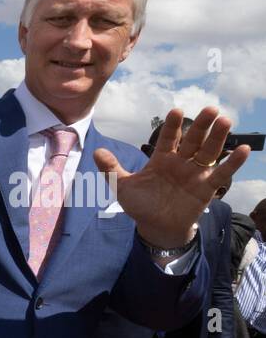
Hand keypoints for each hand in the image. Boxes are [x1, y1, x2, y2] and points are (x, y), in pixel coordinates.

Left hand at [96, 107, 249, 249]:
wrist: (155, 228)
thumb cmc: (141, 205)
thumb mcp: (123, 187)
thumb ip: (111, 170)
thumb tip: (96, 151)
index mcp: (161, 159)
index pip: (168, 138)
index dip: (173, 126)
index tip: (176, 111)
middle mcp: (181, 162)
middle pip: (193, 140)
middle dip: (201, 125)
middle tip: (210, 109)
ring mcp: (195, 173)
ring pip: (208, 151)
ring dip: (217, 137)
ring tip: (226, 121)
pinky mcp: (206, 188)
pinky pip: (221, 173)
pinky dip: (232, 162)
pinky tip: (242, 149)